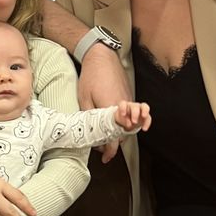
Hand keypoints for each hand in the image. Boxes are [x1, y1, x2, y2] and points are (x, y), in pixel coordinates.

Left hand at [78, 44, 130, 162]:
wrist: (101, 56)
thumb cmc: (91, 76)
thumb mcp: (84, 98)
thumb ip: (89, 116)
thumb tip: (90, 129)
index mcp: (112, 110)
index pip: (114, 138)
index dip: (110, 151)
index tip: (105, 159)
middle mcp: (124, 108)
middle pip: (123, 134)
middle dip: (114, 142)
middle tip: (101, 146)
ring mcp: (128, 101)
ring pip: (129, 125)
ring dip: (121, 133)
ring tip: (108, 136)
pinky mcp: (129, 95)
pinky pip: (131, 114)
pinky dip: (128, 122)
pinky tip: (123, 124)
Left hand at [115, 100, 150, 131]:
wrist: (128, 121)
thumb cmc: (123, 117)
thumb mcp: (120, 119)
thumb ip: (123, 120)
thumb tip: (129, 124)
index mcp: (125, 105)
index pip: (123, 104)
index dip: (123, 108)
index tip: (123, 115)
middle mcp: (133, 106)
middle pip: (135, 106)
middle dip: (135, 113)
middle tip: (134, 121)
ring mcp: (140, 109)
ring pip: (144, 106)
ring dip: (145, 112)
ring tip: (144, 117)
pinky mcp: (146, 115)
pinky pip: (148, 117)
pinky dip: (147, 123)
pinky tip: (144, 128)